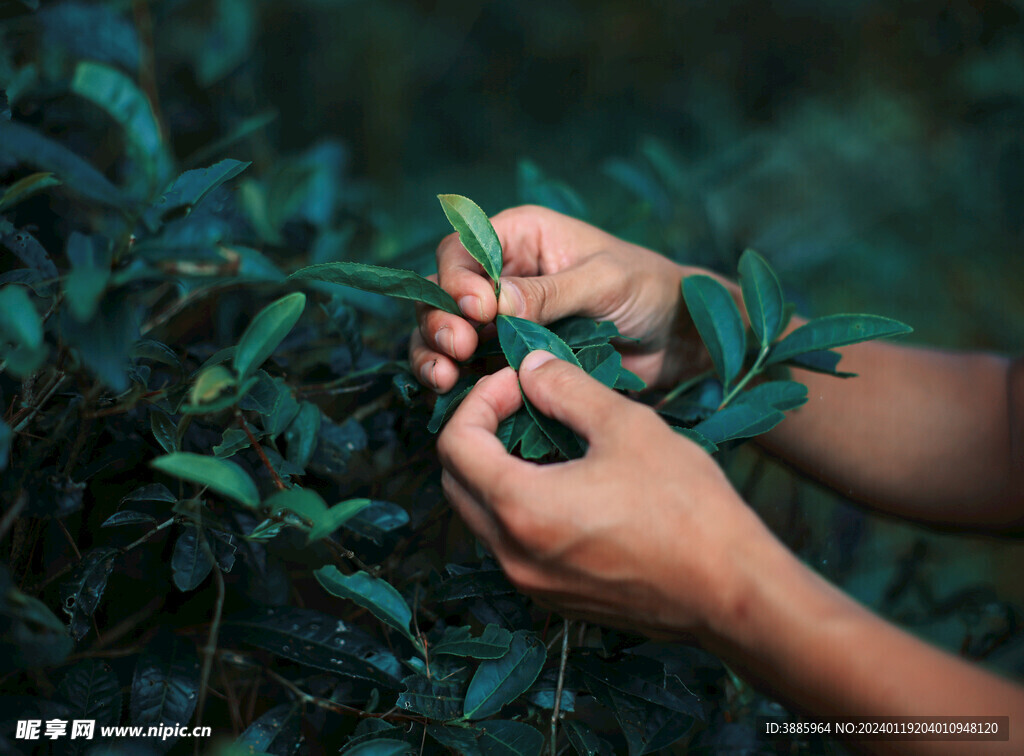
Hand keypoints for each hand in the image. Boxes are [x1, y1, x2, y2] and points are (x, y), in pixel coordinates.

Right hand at [410, 205, 732, 392]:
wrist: (677, 337)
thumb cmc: (649, 289)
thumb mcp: (603, 280)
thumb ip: (550, 292)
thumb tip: (493, 302)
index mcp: (520, 237)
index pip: (462, 251)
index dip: (457, 280)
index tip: (477, 310)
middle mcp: (501, 275)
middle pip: (442, 294)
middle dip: (439, 321)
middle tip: (458, 348)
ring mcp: (501, 321)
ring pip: (445, 334)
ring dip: (435, 354)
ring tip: (445, 377)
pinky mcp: (508, 359)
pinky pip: (468, 369)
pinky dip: (455, 382)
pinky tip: (452, 394)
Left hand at [436, 350, 776, 639]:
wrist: (731, 591)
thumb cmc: (686, 506)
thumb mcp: (625, 426)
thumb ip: (565, 389)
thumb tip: (530, 367)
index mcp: (520, 508)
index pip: (454, 445)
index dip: (479, 401)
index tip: (517, 383)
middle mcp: (512, 554)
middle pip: (457, 482)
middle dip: (479, 433)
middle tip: (523, 405)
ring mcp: (531, 583)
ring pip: (482, 516)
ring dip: (498, 470)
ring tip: (546, 439)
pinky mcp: (555, 597)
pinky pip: (512, 544)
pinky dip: (520, 506)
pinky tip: (565, 483)